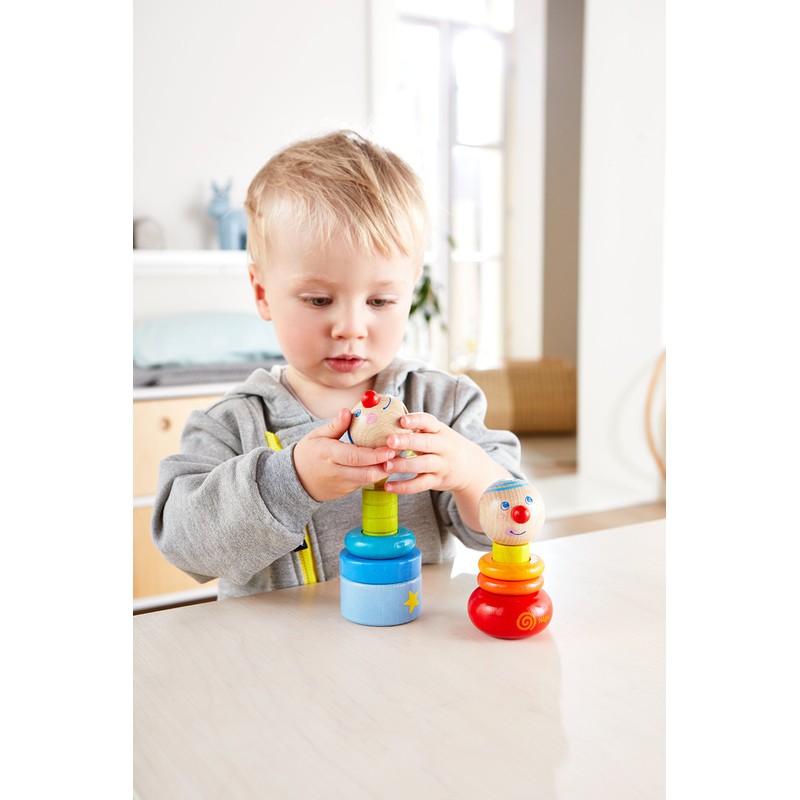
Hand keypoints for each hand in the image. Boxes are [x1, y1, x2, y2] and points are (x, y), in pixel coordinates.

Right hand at [292, 409, 394, 501]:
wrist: (296, 480)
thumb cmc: (308, 453)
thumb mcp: (317, 436)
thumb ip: (335, 426)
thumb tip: (348, 411)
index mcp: (328, 455)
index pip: (355, 457)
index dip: (375, 454)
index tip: (391, 448)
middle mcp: (336, 472)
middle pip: (366, 473)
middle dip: (386, 465)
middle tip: (399, 452)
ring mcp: (342, 484)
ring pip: (368, 480)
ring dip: (383, 470)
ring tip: (395, 457)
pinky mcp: (346, 491)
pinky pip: (364, 483)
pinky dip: (375, 474)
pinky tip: (383, 464)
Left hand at [383, 413, 509, 529]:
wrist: (469, 465)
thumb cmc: (442, 445)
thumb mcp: (435, 432)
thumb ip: (416, 428)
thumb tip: (386, 420)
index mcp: (439, 430)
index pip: (429, 422)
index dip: (416, 420)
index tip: (402, 421)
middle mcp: (443, 447)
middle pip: (427, 443)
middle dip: (408, 442)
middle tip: (390, 441)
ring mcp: (441, 465)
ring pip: (423, 465)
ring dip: (404, 465)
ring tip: (387, 465)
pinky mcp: (436, 481)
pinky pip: (420, 485)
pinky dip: (404, 487)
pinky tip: (389, 486)